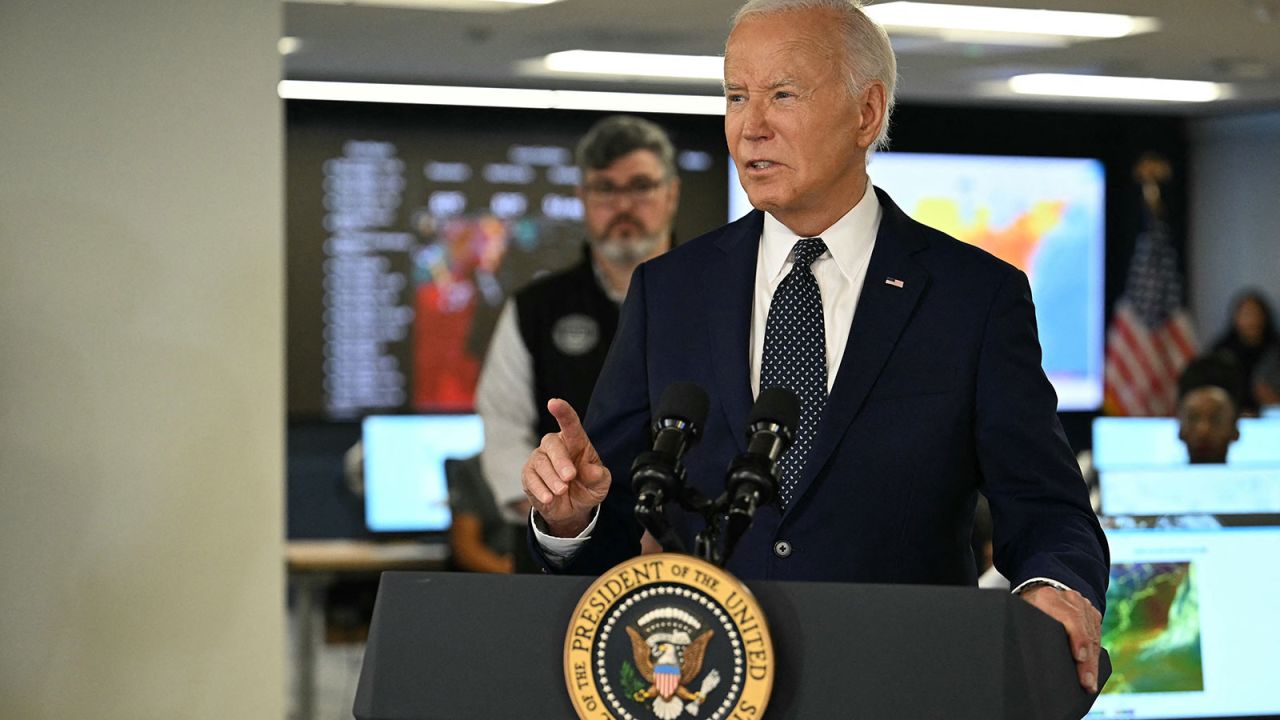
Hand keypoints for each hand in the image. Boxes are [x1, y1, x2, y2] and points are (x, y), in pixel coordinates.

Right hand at [521, 398, 610, 536]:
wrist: (571, 508)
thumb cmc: (586, 487)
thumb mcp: (600, 485)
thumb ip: (598, 477)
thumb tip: (593, 471)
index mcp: (575, 441)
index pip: (570, 423)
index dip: (562, 412)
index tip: (554, 403)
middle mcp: (555, 446)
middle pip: (553, 445)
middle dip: (561, 462)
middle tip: (570, 477)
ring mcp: (540, 459)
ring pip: (541, 464)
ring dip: (552, 479)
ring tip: (562, 492)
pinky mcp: (529, 474)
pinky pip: (531, 479)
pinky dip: (541, 490)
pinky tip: (549, 498)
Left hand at [1020, 584, 1102, 692]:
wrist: (1039, 589)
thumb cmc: (1028, 607)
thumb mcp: (1023, 615)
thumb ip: (1029, 628)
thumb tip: (1029, 656)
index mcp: (1048, 598)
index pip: (1070, 618)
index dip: (1077, 638)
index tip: (1079, 657)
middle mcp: (1069, 599)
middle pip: (1084, 631)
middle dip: (1086, 660)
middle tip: (1086, 682)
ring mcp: (1083, 604)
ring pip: (1093, 636)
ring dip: (1093, 662)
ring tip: (1090, 683)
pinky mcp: (1092, 612)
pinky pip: (1097, 635)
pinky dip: (1095, 655)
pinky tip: (1093, 671)